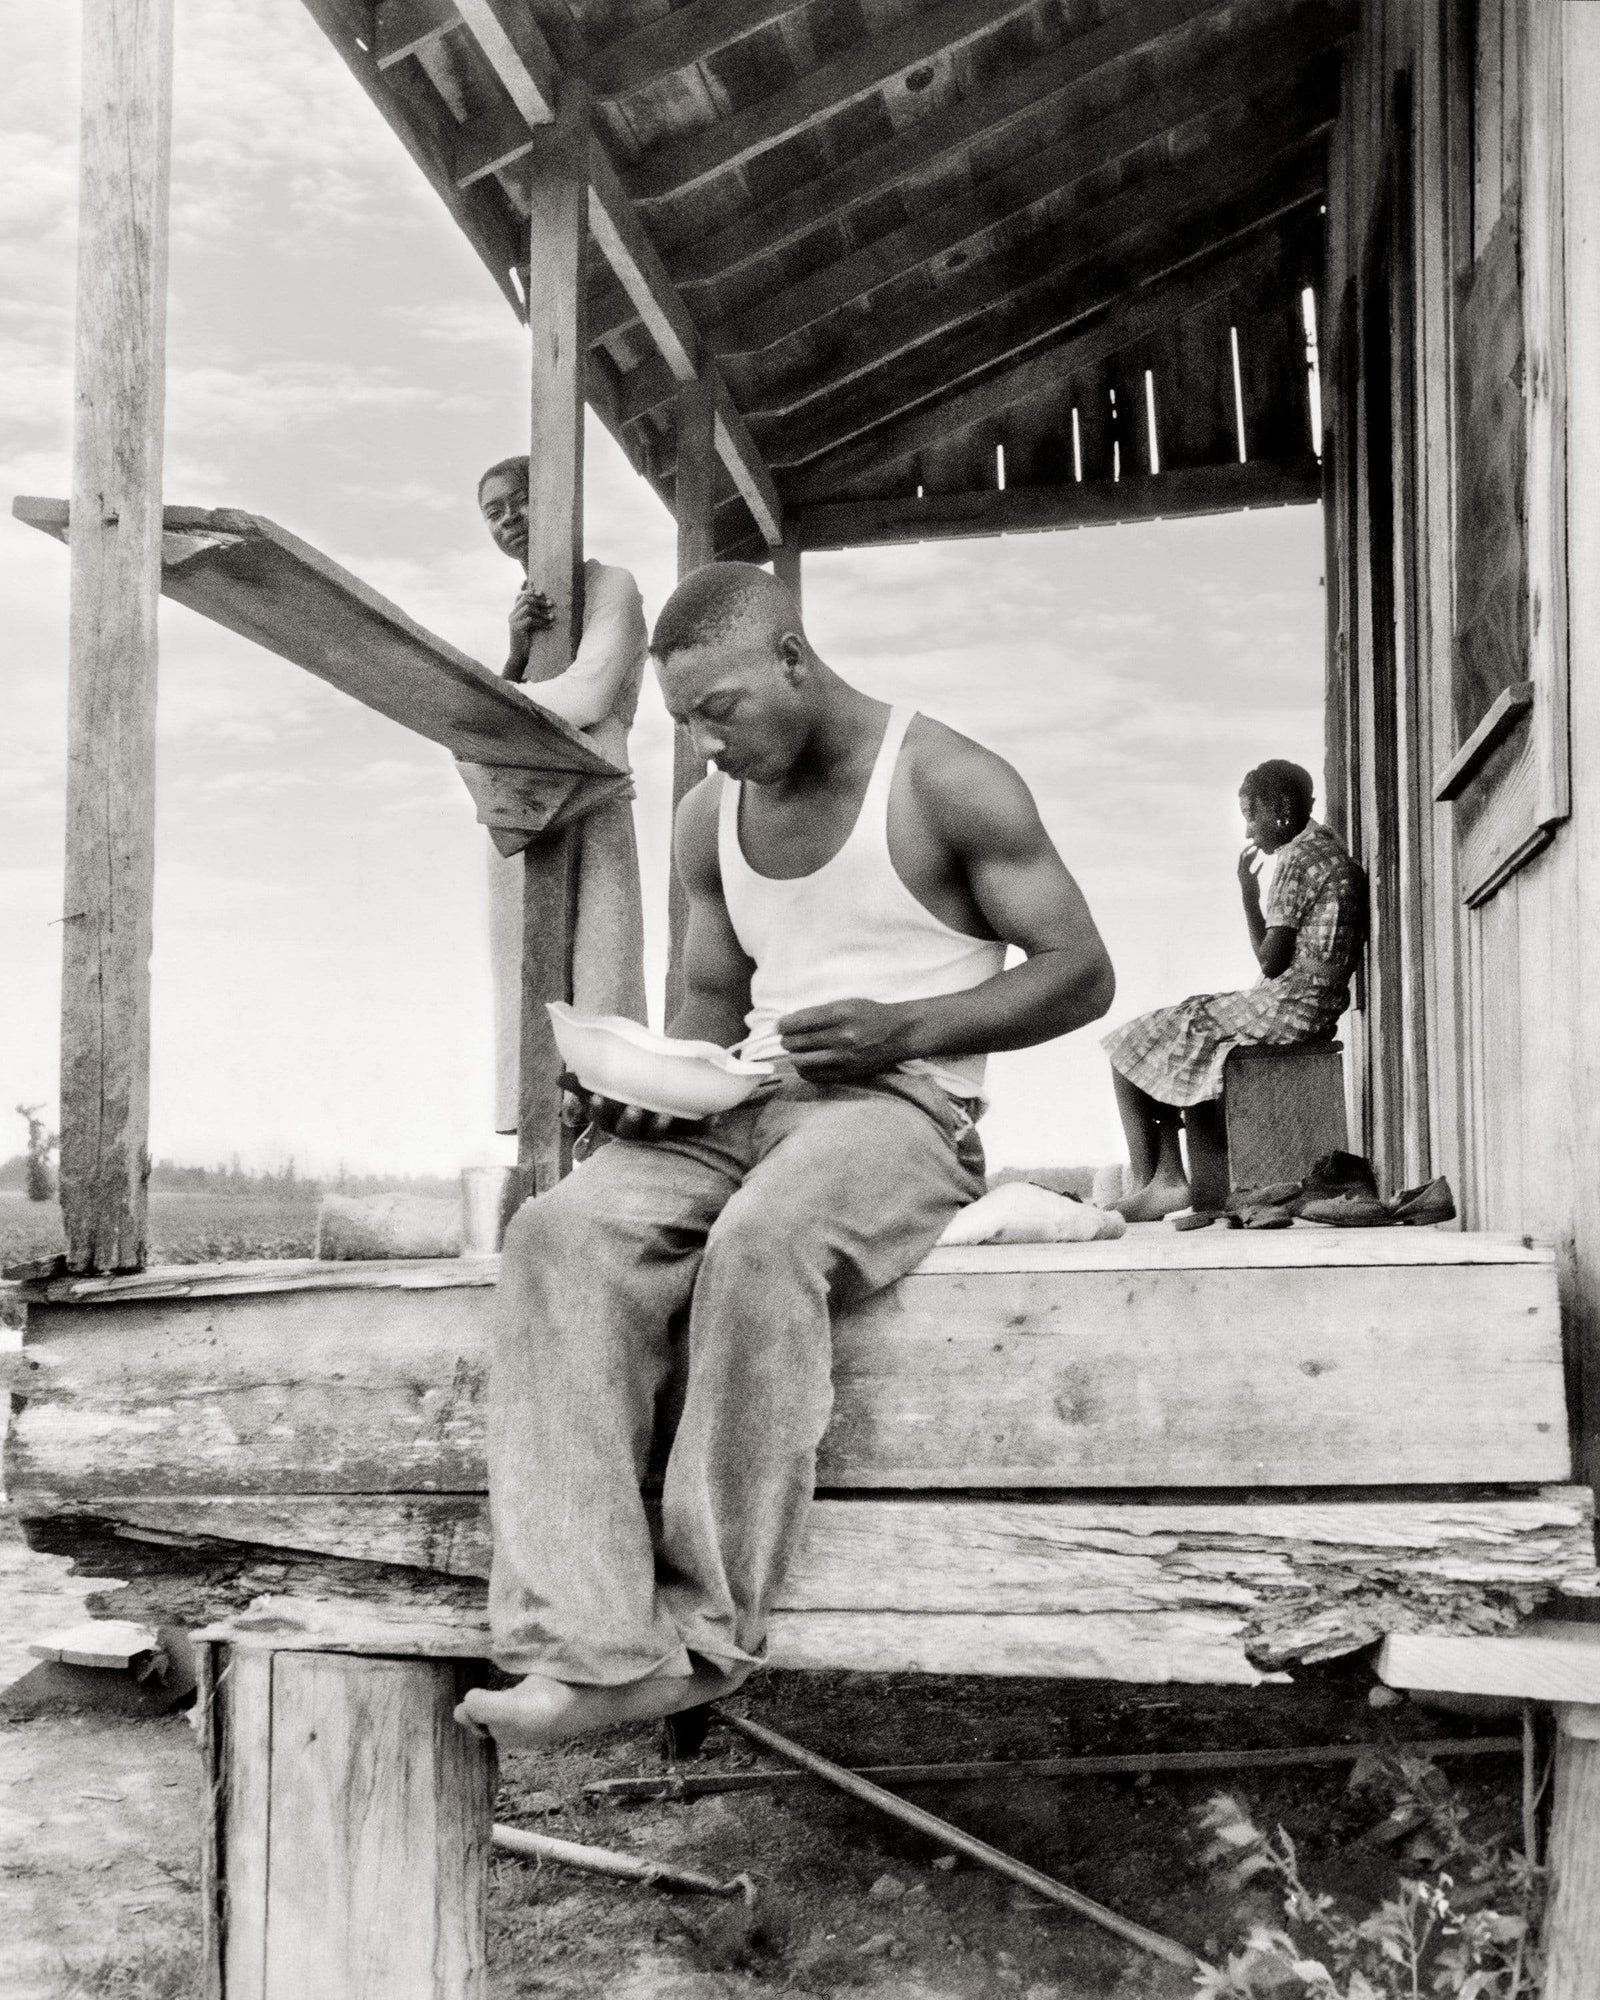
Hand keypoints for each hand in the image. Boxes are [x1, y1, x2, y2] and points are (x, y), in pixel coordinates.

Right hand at [505, 583, 556, 674]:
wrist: (519, 658)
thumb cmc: (528, 643)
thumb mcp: (531, 627)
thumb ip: (534, 616)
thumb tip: (548, 604)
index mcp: (514, 613)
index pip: (519, 596)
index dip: (530, 592)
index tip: (542, 594)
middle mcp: (512, 616)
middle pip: (525, 600)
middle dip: (540, 601)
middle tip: (551, 604)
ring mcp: (513, 622)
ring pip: (528, 608)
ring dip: (542, 612)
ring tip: (552, 617)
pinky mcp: (517, 629)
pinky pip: (530, 620)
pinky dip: (541, 622)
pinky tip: (549, 626)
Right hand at [559, 1074, 696, 1144]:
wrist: (664, 1071)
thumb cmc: (628, 1077)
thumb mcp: (607, 1076)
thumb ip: (584, 1080)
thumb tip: (560, 1080)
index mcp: (614, 1116)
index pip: (603, 1119)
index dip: (600, 1111)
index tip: (599, 1096)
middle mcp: (636, 1126)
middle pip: (630, 1132)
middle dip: (631, 1121)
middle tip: (635, 1108)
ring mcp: (660, 1126)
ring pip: (658, 1133)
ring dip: (661, 1125)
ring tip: (665, 1112)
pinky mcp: (684, 1125)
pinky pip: (694, 1128)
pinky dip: (704, 1124)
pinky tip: (714, 1118)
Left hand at [777, 998, 912, 1080]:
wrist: (897, 1033)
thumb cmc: (869, 1014)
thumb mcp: (845, 1003)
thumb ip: (818, 1013)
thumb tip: (788, 1023)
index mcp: (840, 1014)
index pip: (799, 1022)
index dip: (783, 1025)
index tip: (780, 1026)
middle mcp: (842, 1037)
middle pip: (797, 1042)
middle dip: (786, 1040)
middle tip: (786, 1038)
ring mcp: (844, 1058)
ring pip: (801, 1061)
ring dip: (793, 1055)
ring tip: (795, 1050)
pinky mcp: (846, 1073)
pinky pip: (813, 1075)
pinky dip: (804, 1069)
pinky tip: (806, 1063)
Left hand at [1237, 844, 1262, 895]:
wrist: (1251, 897)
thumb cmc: (1248, 887)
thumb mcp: (1246, 874)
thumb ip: (1245, 864)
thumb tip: (1244, 854)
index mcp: (1240, 869)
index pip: (1242, 856)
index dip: (1246, 850)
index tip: (1252, 845)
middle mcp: (1243, 871)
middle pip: (1246, 859)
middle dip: (1251, 852)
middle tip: (1257, 845)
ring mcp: (1248, 874)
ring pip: (1251, 863)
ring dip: (1254, 857)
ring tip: (1259, 851)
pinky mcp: (1252, 878)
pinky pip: (1256, 870)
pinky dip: (1259, 866)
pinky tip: (1263, 862)